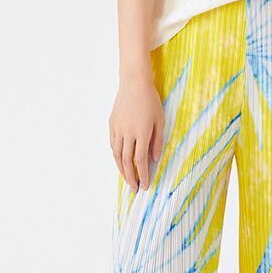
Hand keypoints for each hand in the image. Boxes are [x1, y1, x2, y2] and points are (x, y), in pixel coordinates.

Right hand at [109, 76, 164, 191]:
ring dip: (121, 170)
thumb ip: (157, 141)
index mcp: (141, 133)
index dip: (143, 175)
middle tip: (134, 189)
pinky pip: (113, 145)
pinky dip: (116, 156)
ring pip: (117, 155)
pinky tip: (120, 162)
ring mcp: (117, 129)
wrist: (134, 83)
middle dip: (131, 178)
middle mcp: (127, 133)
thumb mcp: (160, 121)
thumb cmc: (151, 101)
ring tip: (127, 180)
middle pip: (127, 162)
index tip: (145, 185)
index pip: (140, 160)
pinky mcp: (111, 124)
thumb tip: (155, 159)